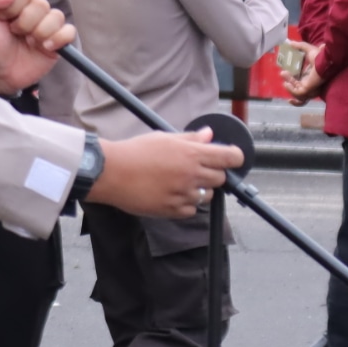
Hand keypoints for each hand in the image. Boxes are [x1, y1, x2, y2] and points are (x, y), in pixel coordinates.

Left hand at [0, 0, 73, 97]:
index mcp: (17, 1)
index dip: (14, 5)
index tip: (4, 18)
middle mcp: (34, 10)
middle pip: (41, 3)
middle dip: (25, 22)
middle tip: (15, 33)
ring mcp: (47, 25)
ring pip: (56, 16)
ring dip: (40, 31)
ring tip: (29, 42)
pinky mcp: (58, 41)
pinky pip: (69, 32)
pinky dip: (58, 39)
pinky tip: (45, 47)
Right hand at [88, 129, 240, 217]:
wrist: (112, 173)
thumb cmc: (135, 152)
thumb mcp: (163, 138)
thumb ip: (190, 138)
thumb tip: (208, 135)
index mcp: (191, 154)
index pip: (229, 157)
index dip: (235, 157)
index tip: (233, 158)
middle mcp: (191, 175)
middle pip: (221, 178)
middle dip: (214, 173)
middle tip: (198, 168)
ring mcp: (183, 195)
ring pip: (207, 196)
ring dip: (199, 189)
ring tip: (180, 182)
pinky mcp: (173, 211)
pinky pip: (192, 210)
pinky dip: (187, 204)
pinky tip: (171, 194)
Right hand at [284, 42, 325, 104]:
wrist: (325, 61)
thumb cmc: (320, 56)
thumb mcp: (308, 49)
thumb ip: (300, 46)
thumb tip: (290, 42)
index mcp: (310, 77)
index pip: (300, 82)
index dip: (291, 80)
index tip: (284, 72)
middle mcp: (310, 83)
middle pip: (297, 89)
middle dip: (289, 82)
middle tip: (282, 73)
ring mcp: (309, 88)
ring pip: (297, 93)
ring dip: (289, 86)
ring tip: (283, 74)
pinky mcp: (308, 89)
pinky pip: (298, 94)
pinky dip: (291, 90)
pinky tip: (286, 83)